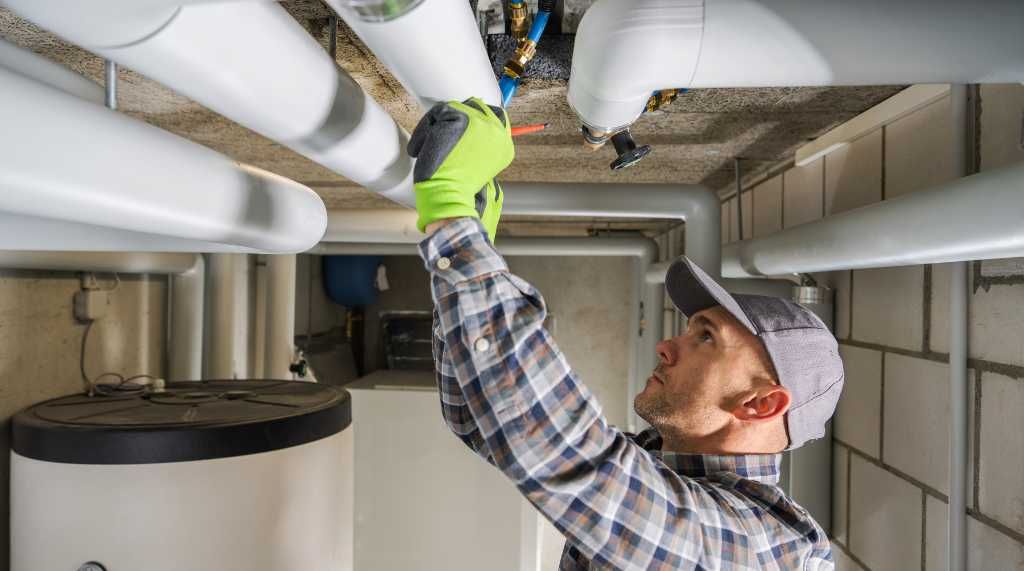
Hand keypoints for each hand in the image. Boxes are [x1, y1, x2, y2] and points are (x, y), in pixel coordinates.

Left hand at [407, 97, 513, 242]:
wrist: (449, 196)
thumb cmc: (458, 187)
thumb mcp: (475, 165)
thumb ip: (477, 144)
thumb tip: (464, 130)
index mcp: (504, 143)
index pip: (494, 115)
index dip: (473, 118)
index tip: (459, 131)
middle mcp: (496, 129)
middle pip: (471, 106)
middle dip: (453, 120)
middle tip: (440, 141)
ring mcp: (479, 122)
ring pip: (450, 110)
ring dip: (436, 129)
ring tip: (433, 152)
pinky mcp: (459, 119)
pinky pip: (436, 115)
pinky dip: (424, 133)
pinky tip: (423, 151)